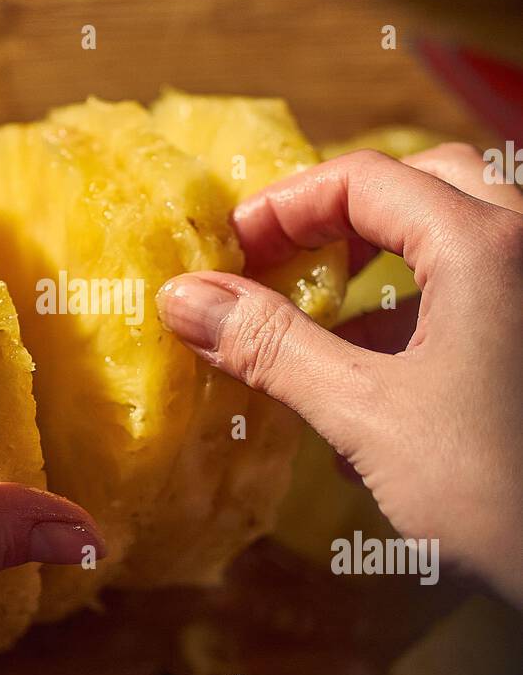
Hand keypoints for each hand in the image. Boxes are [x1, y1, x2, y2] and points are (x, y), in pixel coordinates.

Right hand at [158, 143, 522, 603]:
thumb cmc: (494, 495)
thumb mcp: (366, 415)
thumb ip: (272, 346)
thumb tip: (183, 298)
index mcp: (485, 246)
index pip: (364, 180)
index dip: (284, 207)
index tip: (229, 253)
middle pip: (422, 183)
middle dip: (342, 215)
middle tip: (282, 260)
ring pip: (458, 231)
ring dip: (384, 259)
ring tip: (320, 315)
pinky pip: (481, 287)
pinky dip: (421, 305)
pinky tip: (372, 373)